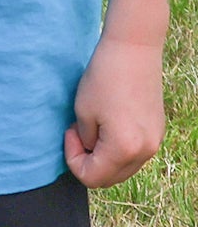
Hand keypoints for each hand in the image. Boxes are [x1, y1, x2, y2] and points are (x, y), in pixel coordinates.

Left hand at [64, 35, 165, 187]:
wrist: (134, 49)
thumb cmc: (104, 76)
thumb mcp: (83, 111)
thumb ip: (85, 141)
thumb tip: (90, 150)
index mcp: (123, 150)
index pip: (92, 178)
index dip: (73, 159)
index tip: (69, 132)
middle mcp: (144, 152)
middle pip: (110, 178)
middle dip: (89, 161)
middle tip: (77, 133)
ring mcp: (154, 143)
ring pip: (123, 168)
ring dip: (104, 157)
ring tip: (93, 126)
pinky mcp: (157, 131)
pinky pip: (134, 153)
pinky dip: (118, 148)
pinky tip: (109, 123)